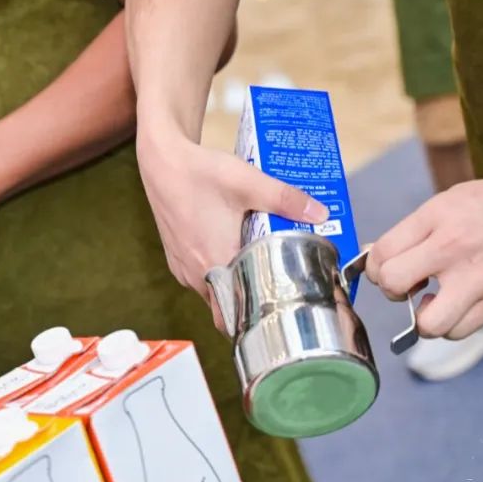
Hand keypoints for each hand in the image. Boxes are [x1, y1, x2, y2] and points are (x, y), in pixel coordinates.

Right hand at [136, 132, 328, 327]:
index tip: (281, 316)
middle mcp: (195, 273)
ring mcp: (182, 267)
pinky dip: (217, 276)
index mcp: (215, 264)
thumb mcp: (248, 183)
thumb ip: (285, 199)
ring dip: (234, 288)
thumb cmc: (200, 173)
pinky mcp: (175, 257)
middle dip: (251, 305)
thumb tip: (321, 213)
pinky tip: (233, 256)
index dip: (258, 321)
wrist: (161, 161)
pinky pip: (200, 279)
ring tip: (260, 273)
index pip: (236, 316)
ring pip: (213, 293)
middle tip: (279, 293)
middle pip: (227, 307)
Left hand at [365, 177, 482, 339]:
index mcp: (437, 217)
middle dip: (391, 289)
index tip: (384, 268)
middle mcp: (454, 248)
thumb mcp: (448, 201)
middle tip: (405, 285)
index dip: (374, 266)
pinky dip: (450, 326)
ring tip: (432, 302)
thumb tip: (373, 257)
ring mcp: (478, 280)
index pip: (382, 252)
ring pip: (427, 324)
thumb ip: (412, 229)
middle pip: (393, 283)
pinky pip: (457, 332)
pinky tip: (456, 306)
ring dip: (422, 319)